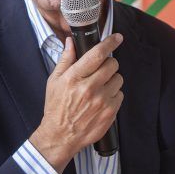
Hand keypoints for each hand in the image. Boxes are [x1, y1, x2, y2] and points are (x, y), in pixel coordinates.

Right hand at [29, 33, 123, 172]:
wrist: (61, 136)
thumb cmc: (56, 107)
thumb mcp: (54, 81)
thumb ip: (65, 60)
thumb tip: (71, 42)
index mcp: (74, 78)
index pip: (97, 54)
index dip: (110, 43)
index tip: (117, 37)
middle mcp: (89, 88)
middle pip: (112, 64)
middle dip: (108, 63)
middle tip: (100, 70)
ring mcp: (101, 101)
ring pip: (118, 78)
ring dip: (111, 80)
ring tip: (99, 87)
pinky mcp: (110, 112)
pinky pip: (120, 94)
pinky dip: (113, 95)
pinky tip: (102, 99)